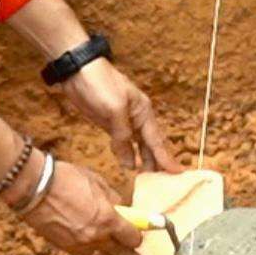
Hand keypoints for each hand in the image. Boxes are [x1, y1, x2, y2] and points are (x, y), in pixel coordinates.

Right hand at [15, 157, 157, 254]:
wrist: (34, 189)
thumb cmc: (65, 179)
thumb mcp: (95, 182)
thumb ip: (112, 198)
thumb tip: (120, 207)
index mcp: (108, 218)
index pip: (131, 236)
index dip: (137, 237)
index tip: (138, 237)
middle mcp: (98, 237)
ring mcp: (83, 246)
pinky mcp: (69, 250)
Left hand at [53, 58, 181, 175]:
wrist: (77, 70)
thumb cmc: (100, 84)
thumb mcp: (114, 109)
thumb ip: (123, 136)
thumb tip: (129, 164)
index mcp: (143, 112)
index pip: (157, 141)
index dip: (166, 159)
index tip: (178, 174)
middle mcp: (137, 118)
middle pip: (150, 145)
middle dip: (156, 163)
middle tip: (163, 185)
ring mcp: (123, 121)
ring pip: (137, 146)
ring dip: (142, 161)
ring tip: (149, 180)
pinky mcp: (109, 123)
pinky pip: (123, 143)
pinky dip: (127, 155)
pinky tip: (129, 166)